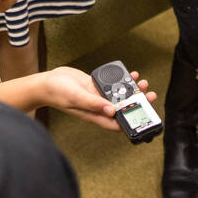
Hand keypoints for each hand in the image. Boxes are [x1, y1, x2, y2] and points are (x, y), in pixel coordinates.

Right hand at [40, 68, 156, 129]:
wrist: (47, 81)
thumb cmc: (57, 93)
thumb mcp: (76, 97)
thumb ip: (93, 103)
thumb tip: (112, 111)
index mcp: (94, 115)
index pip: (116, 123)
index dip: (131, 122)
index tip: (144, 116)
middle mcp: (98, 107)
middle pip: (122, 109)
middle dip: (136, 103)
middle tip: (150, 95)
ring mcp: (97, 97)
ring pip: (119, 96)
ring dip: (131, 90)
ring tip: (143, 83)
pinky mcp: (95, 86)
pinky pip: (112, 85)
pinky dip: (122, 80)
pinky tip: (130, 74)